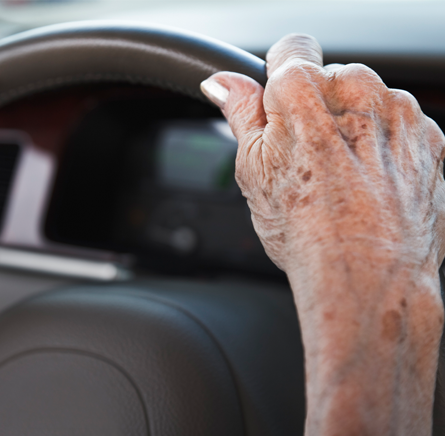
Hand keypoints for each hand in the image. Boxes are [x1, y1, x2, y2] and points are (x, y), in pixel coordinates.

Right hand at [202, 34, 444, 434]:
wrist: (367, 280)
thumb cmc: (305, 232)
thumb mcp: (252, 171)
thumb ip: (240, 113)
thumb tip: (222, 84)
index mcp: (305, 89)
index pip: (291, 48)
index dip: (280, 79)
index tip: (280, 105)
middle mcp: (360, 89)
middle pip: (333, 77)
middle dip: (319, 107)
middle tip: (308, 159)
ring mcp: (403, 114)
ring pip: (371, 102)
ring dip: (356, 127)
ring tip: (342, 179)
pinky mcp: (433, 140)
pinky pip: (402, 128)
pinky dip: (388, 148)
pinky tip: (372, 186)